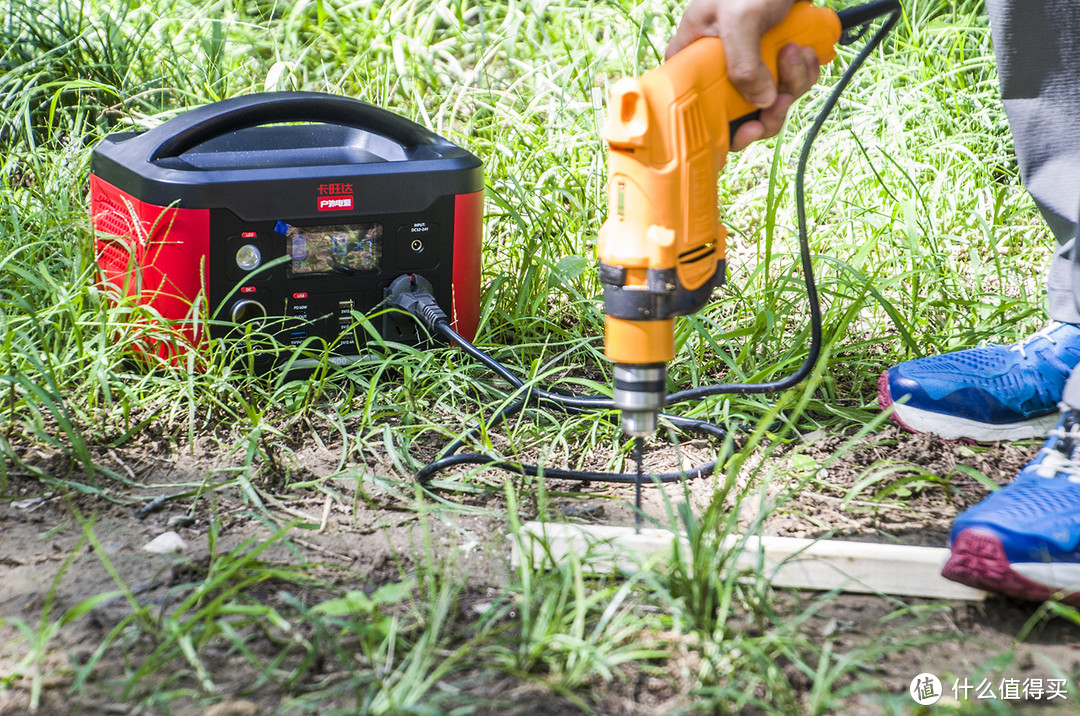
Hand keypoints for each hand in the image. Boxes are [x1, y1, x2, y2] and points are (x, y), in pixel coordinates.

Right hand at [667, 0, 821, 149]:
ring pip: (769, 99)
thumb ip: (743, 64)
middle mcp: (718, 67)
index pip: (693, 109)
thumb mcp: (740, 19)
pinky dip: (803, 71)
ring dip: (792, 83)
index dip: (719, 131)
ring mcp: (749, 64)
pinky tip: (805, 50)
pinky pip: (790, 82)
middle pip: (737, 113)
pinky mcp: (774, 59)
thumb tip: (760, 103)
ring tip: (796, 52)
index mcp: (693, 58)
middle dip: (766, 109)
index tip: (746, 130)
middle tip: (782, 99)